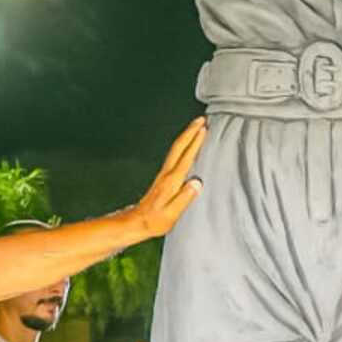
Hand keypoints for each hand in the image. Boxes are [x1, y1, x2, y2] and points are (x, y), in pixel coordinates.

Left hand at [129, 117, 205, 236]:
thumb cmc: (154, 221)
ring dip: (186, 136)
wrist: (137, 222)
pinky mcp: (163, 177)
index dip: (195, 142)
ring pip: (176, 149)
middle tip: (201, 119)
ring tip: (196, 127)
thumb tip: (197, 183)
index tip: (204, 129)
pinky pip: (175, 155)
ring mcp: (163, 174)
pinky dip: (182, 145)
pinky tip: (186, 145)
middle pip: (179, 147)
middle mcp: (166, 174)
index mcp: (171, 181)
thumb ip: (184, 198)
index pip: (185, 157)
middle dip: (190, 132)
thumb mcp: (171, 214)